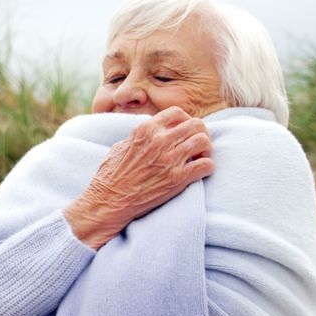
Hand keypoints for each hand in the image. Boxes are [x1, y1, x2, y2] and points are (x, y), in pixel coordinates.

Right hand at [63, 106, 214, 249]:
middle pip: (196, 124)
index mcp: (145, 130)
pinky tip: (199, 172)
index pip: (177, 113)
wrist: (108, 202)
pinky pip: (206, 165)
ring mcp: (170, 159)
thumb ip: (139, 137)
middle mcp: (159, 140)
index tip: (184, 131)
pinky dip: (207, 167)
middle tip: (197, 145)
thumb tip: (152, 134)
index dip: (185, 121)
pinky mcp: (177, 179)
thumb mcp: (120, 147)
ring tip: (199, 157)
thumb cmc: (110, 176)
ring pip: (204, 141)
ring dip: (205, 149)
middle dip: (200, 133)